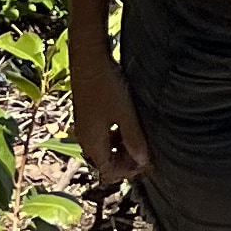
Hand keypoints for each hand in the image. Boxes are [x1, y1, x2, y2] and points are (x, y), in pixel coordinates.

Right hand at [69, 50, 153, 182]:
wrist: (88, 59)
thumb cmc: (107, 86)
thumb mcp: (126, 115)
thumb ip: (134, 140)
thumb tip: (142, 162)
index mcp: (92, 141)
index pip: (108, 170)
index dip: (127, 171)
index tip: (146, 163)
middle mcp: (84, 136)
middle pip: (104, 160)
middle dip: (125, 162)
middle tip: (146, 154)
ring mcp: (84, 125)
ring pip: (103, 147)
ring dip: (120, 149)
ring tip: (139, 141)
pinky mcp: (87, 114)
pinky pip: (100, 134)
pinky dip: (114, 137)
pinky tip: (128, 127)